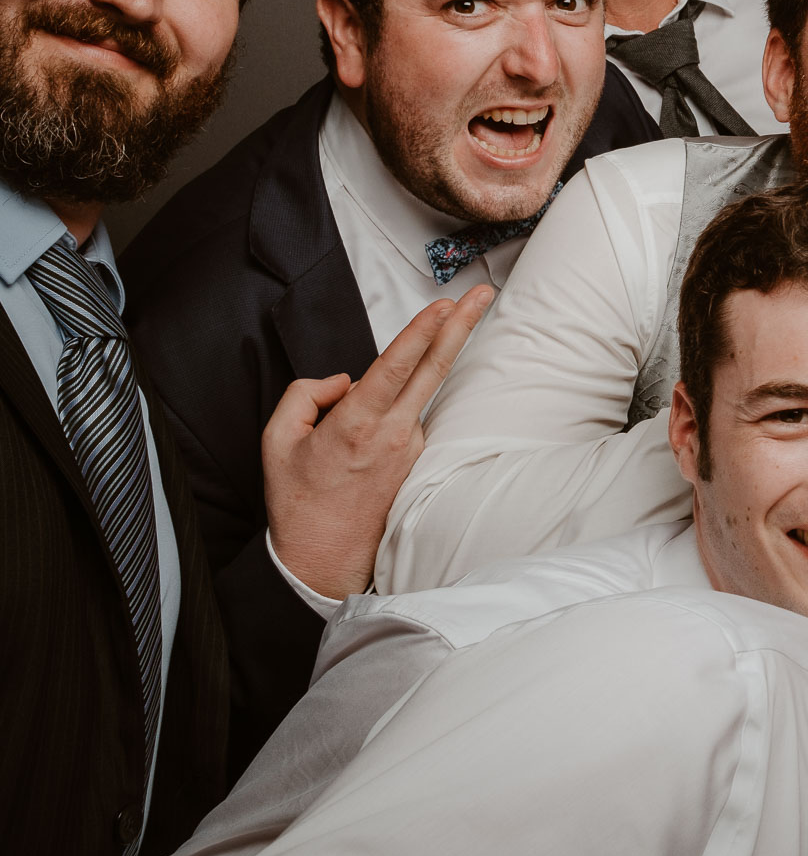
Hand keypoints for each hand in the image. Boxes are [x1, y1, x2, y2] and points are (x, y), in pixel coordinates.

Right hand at [262, 287, 493, 597]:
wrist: (322, 562)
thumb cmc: (298, 501)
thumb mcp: (276, 441)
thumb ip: (306, 394)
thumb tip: (345, 379)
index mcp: (357, 425)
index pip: (398, 366)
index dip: (423, 331)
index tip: (446, 304)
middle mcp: (394, 435)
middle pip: (434, 369)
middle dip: (461, 326)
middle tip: (482, 293)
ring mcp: (411, 450)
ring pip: (413, 398)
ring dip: (409, 382)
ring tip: (369, 415)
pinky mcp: (418, 464)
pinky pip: (407, 423)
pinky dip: (393, 415)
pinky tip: (364, 446)